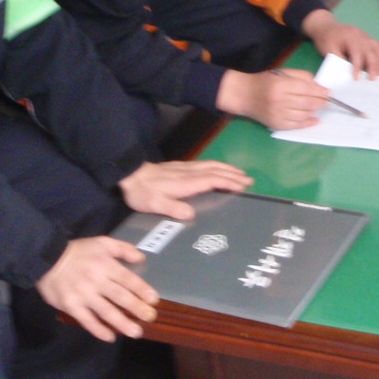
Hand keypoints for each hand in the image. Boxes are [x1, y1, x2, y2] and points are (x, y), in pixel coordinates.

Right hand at [37, 237, 158, 342]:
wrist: (46, 259)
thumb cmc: (79, 251)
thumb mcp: (102, 242)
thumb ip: (123, 249)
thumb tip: (141, 258)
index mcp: (106, 265)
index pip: (128, 279)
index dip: (142, 290)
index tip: (154, 300)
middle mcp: (96, 281)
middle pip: (120, 297)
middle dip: (137, 308)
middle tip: (150, 318)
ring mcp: (83, 295)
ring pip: (106, 312)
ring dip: (122, 323)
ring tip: (135, 332)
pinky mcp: (71, 306)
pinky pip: (87, 321)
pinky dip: (98, 330)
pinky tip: (110, 337)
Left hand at [118, 160, 250, 221]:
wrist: (129, 174)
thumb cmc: (141, 192)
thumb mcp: (154, 204)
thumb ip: (172, 208)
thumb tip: (190, 214)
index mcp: (185, 183)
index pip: (212, 180)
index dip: (228, 182)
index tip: (243, 185)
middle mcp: (189, 173)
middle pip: (216, 171)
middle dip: (233, 175)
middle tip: (249, 180)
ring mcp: (185, 168)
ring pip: (211, 165)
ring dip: (227, 168)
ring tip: (240, 173)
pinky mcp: (180, 166)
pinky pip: (205, 164)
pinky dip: (217, 166)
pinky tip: (219, 169)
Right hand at [214, 67, 327, 129]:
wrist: (243, 95)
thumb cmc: (264, 81)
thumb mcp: (282, 72)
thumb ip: (301, 76)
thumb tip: (318, 86)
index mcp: (281, 85)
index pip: (307, 89)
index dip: (320, 91)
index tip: (329, 92)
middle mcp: (280, 101)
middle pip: (308, 103)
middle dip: (321, 102)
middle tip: (327, 100)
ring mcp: (278, 115)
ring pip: (304, 114)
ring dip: (315, 111)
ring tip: (318, 106)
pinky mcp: (276, 125)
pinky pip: (296, 125)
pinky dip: (308, 123)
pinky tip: (315, 119)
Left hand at [301, 10, 378, 77]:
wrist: (326, 26)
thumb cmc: (326, 39)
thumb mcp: (328, 50)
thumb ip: (339, 61)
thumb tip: (349, 74)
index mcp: (349, 38)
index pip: (356, 53)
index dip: (357, 67)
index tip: (357, 79)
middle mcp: (360, 36)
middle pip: (370, 51)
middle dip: (373, 66)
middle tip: (374, 79)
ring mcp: (365, 36)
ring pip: (377, 48)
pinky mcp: (368, 38)